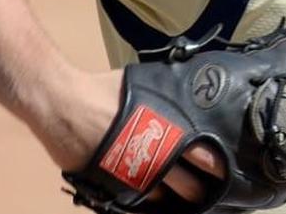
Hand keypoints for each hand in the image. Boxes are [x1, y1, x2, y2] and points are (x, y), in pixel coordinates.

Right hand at [33, 68, 226, 204]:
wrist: (63, 105)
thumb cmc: (102, 89)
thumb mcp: (144, 83)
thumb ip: (167, 95)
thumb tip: (188, 90)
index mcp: (169, 130)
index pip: (205, 157)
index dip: (215, 165)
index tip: (222, 169)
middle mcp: (156, 157)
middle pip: (190, 186)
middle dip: (199, 188)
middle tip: (205, 186)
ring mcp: (135, 176)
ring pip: (166, 199)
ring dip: (175, 197)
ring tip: (181, 194)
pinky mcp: (114, 188)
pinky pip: (140, 202)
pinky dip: (150, 200)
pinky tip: (156, 198)